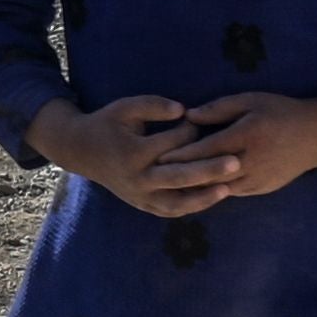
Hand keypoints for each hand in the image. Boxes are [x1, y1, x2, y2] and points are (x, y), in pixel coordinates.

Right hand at [35, 95, 218, 211]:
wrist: (80, 151)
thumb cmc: (107, 124)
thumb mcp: (125, 107)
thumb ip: (153, 105)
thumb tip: (184, 110)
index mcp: (133, 153)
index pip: (171, 144)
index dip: (189, 130)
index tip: (199, 120)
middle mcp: (137, 178)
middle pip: (178, 177)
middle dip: (209, 170)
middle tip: (236, 162)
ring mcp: (139, 195)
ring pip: (176, 202)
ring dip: (203, 197)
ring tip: (228, 189)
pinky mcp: (141, 204)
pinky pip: (170, 211)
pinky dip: (191, 207)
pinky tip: (211, 198)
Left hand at [142, 91, 316, 207]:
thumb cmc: (281, 112)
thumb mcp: (251, 101)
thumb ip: (219, 108)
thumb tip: (188, 115)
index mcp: (247, 137)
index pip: (205, 149)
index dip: (180, 154)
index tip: (156, 155)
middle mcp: (251, 162)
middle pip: (208, 172)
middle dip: (180, 174)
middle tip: (154, 173)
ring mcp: (258, 179)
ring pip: (218, 188)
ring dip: (194, 187)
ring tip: (168, 184)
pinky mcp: (262, 189)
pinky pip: (231, 192)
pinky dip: (212, 191)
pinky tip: (194, 189)